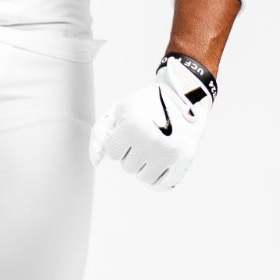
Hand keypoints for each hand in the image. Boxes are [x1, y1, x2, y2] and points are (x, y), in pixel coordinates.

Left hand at [89, 54, 216, 189]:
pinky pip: (162, 184)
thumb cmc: (145, 105)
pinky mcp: (184, 160)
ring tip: (154, 145)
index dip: (119, 140)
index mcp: (132, 126)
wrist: (184, 96)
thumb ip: (100, 134)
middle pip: (127, 167)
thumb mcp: (119, 110)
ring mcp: (169, 152)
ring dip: (144, 165)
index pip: (112, 153)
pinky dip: (158, 175)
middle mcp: (151, 141)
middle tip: (146, 134)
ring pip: (143, 177)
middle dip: (132, 153)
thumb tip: (95, 162)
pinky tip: (161, 160)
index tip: (130, 128)